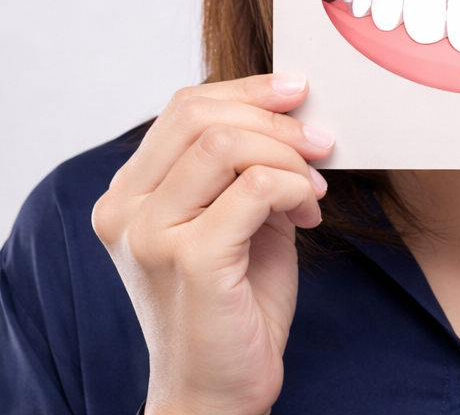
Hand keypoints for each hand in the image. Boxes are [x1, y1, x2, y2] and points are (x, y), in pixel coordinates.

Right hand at [92, 74, 334, 414]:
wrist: (218, 389)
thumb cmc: (235, 298)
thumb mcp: (236, 213)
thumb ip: (246, 162)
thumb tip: (293, 103)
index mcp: (130, 192)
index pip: (185, 106)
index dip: (248, 89)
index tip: (298, 91)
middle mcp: (125, 209)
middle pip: (201, 115)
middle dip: (274, 119)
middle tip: (319, 142)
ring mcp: (149, 234)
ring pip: (226, 144)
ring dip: (288, 157)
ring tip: (313, 190)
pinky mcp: (189, 259)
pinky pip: (256, 188)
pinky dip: (295, 188)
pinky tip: (308, 214)